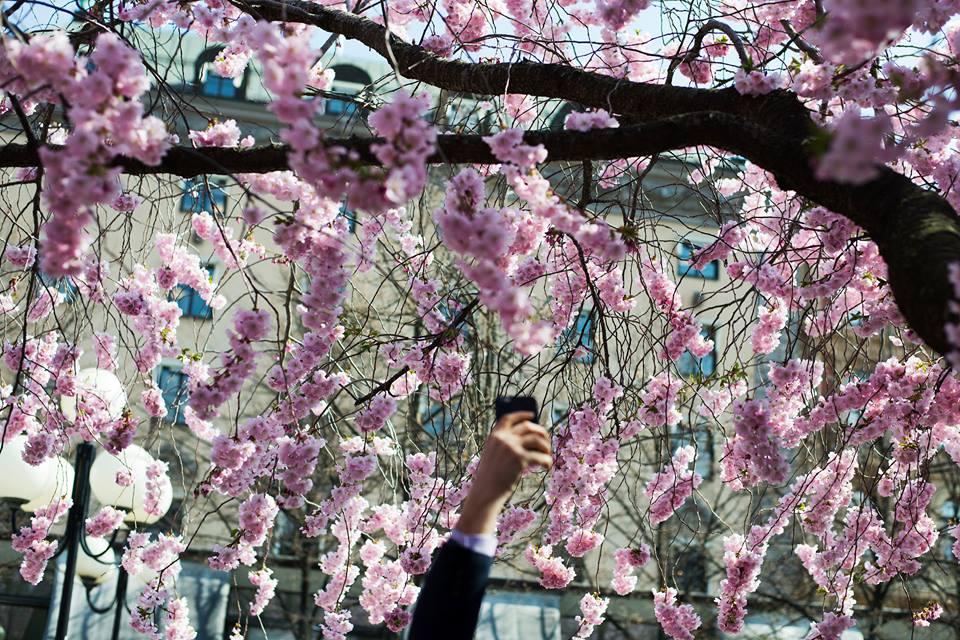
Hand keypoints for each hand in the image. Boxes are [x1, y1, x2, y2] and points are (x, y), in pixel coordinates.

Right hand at [455, 411, 552, 534]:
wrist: (486, 491)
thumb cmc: (491, 476)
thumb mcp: (493, 455)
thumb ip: (505, 444)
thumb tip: (528, 438)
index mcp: (494, 436)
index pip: (509, 418)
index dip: (521, 414)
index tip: (532, 415)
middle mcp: (503, 438)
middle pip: (527, 426)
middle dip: (540, 432)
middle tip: (546, 441)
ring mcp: (511, 447)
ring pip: (536, 439)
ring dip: (545, 447)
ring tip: (547, 455)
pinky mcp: (519, 458)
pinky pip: (540, 456)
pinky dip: (547, 461)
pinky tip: (547, 466)